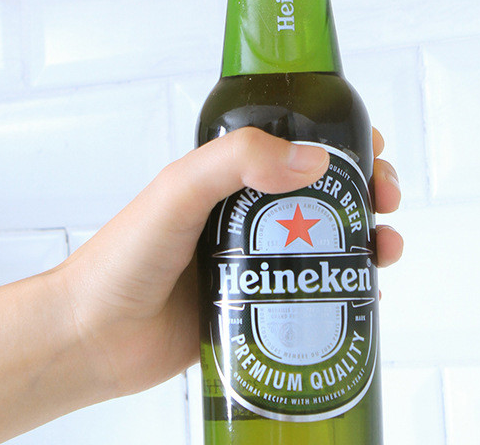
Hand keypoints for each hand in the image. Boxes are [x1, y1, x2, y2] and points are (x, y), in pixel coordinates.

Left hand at [57, 127, 402, 400]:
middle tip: (385, 198)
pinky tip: (368, 290)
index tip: (371, 149)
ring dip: (367, 236)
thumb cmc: (123, 259)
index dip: (340, 140)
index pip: (294, 142)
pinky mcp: (258, 303)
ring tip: (386, 245)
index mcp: (228, 174)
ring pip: (327, 239)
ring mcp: (254, 258)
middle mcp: (246, 211)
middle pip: (322, 190)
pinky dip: (348, 285)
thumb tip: (312, 159)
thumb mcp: (177, 190)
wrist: (94, 339)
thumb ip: (237, 161)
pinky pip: (313, 288)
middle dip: (365, 188)